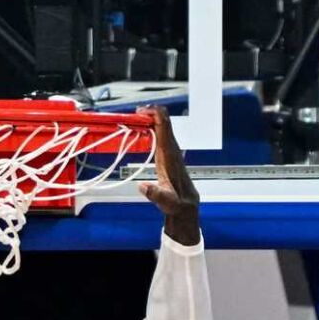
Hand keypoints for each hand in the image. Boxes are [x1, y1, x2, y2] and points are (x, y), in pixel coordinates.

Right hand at [136, 107, 200, 244]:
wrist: (185, 207)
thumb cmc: (176, 204)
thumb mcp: (166, 202)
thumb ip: (156, 195)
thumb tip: (143, 186)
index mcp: (170, 155)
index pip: (165, 127)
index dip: (154, 115)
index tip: (140, 113)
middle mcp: (172, 149)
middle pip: (164, 121)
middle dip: (149, 113)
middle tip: (132, 115)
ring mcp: (170, 150)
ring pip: (162, 126)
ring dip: (149, 118)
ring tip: (134, 118)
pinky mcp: (167, 154)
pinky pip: (160, 133)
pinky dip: (150, 126)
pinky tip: (141, 128)